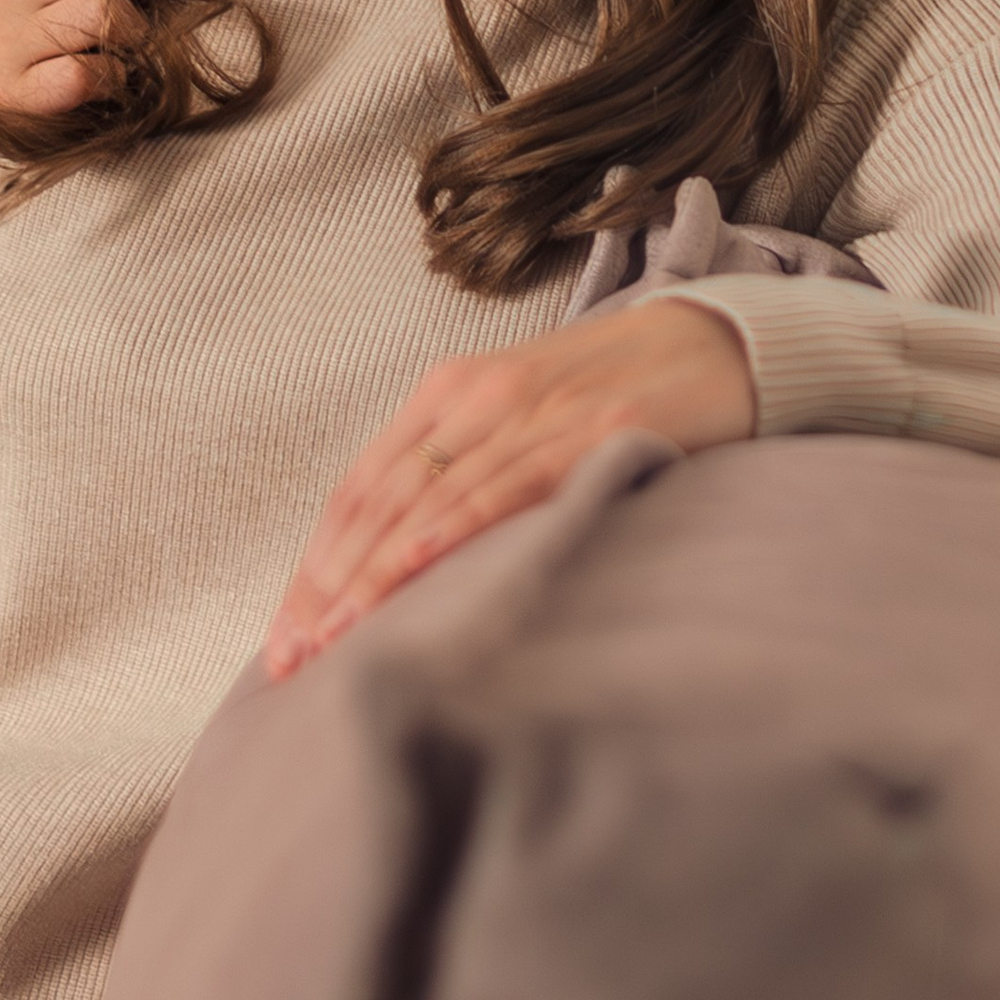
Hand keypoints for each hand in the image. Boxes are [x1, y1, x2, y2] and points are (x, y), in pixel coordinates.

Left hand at [264, 299, 756, 679]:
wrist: (715, 340)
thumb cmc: (610, 391)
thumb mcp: (517, 421)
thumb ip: (462, 474)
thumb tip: (397, 570)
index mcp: (448, 392)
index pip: (360, 486)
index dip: (316, 564)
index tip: (284, 636)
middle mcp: (476, 395)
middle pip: (379, 498)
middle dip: (328, 583)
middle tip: (290, 658)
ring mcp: (532, 410)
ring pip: (431, 498)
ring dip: (375, 574)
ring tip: (335, 639)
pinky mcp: (590, 431)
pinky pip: (507, 486)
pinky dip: (453, 528)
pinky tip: (414, 569)